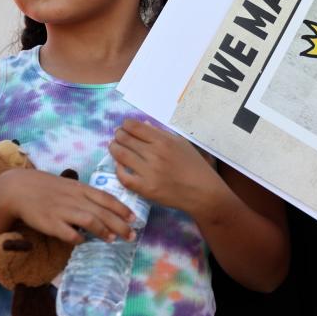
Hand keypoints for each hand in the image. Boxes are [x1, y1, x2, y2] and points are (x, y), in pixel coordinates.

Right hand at [0, 169, 134, 244]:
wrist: (19, 188)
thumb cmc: (47, 188)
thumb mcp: (70, 186)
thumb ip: (86, 196)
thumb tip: (104, 210)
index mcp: (81, 189)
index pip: (107, 198)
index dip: (122, 208)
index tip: (134, 218)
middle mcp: (75, 199)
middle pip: (103, 212)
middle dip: (120, 224)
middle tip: (132, 236)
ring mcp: (63, 210)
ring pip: (89, 220)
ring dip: (103, 231)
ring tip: (114, 239)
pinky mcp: (50, 222)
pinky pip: (67, 232)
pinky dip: (77, 238)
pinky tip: (83, 242)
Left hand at [109, 119, 223, 213]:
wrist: (202, 191)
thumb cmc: (194, 165)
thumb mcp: (181, 143)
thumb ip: (161, 133)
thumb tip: (143, 124)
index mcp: (164, 141)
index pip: (135, 127)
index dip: (126, 125)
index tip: (125, 127)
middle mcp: (154, 154)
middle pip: (125, 139)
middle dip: (118, 135)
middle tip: (118, 137)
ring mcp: (149, 172)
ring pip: (120, 155)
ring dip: (114, 148)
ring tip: (114, 147)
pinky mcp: (145, 188)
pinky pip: (123, 177)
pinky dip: (118, 169)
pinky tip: (120, 166)